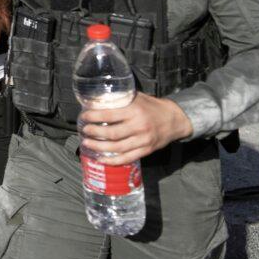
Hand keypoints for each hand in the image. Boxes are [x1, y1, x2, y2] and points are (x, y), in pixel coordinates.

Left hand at [77, 93, 192, 165]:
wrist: (175, 119)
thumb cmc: (152, 106)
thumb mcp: (137, 97)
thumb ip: (120, 98)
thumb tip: (97, 99)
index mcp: (135, 111)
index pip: (109, 115)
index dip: (94, 117)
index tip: (84, 117)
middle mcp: (139, 126)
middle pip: (112, 133)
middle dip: (94, 133)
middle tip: (84, 130)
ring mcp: (143, 140)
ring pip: (117, 148)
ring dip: (100, 147)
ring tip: (87, 144)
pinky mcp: (146, 150)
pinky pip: (127, 158)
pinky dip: (113, 161)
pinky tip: (101, 159)